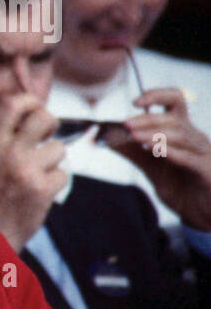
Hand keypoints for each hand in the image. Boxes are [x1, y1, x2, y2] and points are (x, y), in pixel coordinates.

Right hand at [0, 93, 67, 251]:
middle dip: (52, 125)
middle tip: (47, 137)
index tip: (35, 109)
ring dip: (54, 162)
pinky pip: (63, 174)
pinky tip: (42, 192)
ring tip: (38, 175)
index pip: (11, 105)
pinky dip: (56, 183)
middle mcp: (10, 154)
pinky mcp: (43, 189)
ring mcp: (27, 170)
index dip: (29, 100)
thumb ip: (6, 142)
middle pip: (44, 118)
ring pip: (59, 149)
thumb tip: (33, 119)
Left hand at [102, 87, 210, 231]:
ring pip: (182, 135)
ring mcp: (203, 152)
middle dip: (147, 120)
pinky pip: (191, 158)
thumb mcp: (150, 166)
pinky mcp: (207, 170)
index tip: (134, 102)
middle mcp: (194, 137)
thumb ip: (132, 151)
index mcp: (181, 131)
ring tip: (135, 138)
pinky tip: (156, 151)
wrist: (198, 212)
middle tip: (126, 125)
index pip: (174, 100)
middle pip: (173, 118)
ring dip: (155, 135)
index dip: (157, 95)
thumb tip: (107, 137)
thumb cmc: (179, 185)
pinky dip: (172, 152)